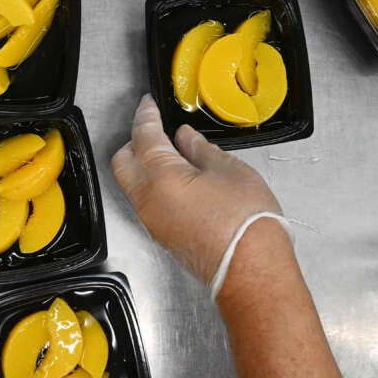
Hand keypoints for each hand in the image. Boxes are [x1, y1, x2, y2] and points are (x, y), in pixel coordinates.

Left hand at [111, 95, 281, 283]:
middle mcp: (147, 200)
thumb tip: (184, 138)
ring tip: (173, 151)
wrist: (253, 272)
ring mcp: (152, 221)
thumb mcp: (229, 171)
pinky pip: (146, 201)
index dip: (145, 116)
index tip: (148, 104)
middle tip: (155, 126)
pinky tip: (179, 177)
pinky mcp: (162, 235)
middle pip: (124, 161)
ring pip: (132, 183)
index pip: (143, 137)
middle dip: (135, 140)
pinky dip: (153, 183)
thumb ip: (200, 149)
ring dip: (143, 164)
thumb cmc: (246, 223)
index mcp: (160, 177)